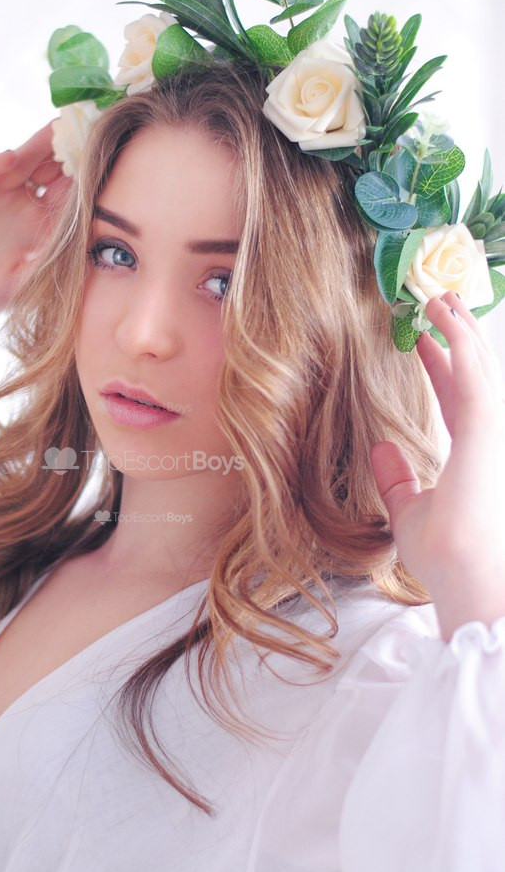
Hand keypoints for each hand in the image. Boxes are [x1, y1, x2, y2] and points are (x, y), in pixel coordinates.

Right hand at [0, 121, 70, 330]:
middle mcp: (15, 201)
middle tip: (88, 124)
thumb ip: (53, 259)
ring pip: (14, 163)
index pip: (67, 189)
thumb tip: (91, 245)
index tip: (110, 155)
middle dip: (64, 147)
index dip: (85, 173)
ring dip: (34, 146)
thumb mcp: (27, 282)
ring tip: (56, 128)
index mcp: (37, 221)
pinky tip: (10, 159)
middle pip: (45, 167)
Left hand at [371, 291, 504, 640]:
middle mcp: (488, 438)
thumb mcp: (409, 510)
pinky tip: (442, 317)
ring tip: (438, 295)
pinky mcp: (488, 431)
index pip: (458, 398)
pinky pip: (476, 375)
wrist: (462, 577)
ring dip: (460, 328)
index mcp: (472, 454)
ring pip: (479, 365)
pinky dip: (460, 341)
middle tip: (437, 301)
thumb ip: (398, 478)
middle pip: (474, 374)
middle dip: (457, 336)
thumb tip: (379, 449)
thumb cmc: (444, 554)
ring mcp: (493, 433)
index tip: (420, 338)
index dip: (440, 365)